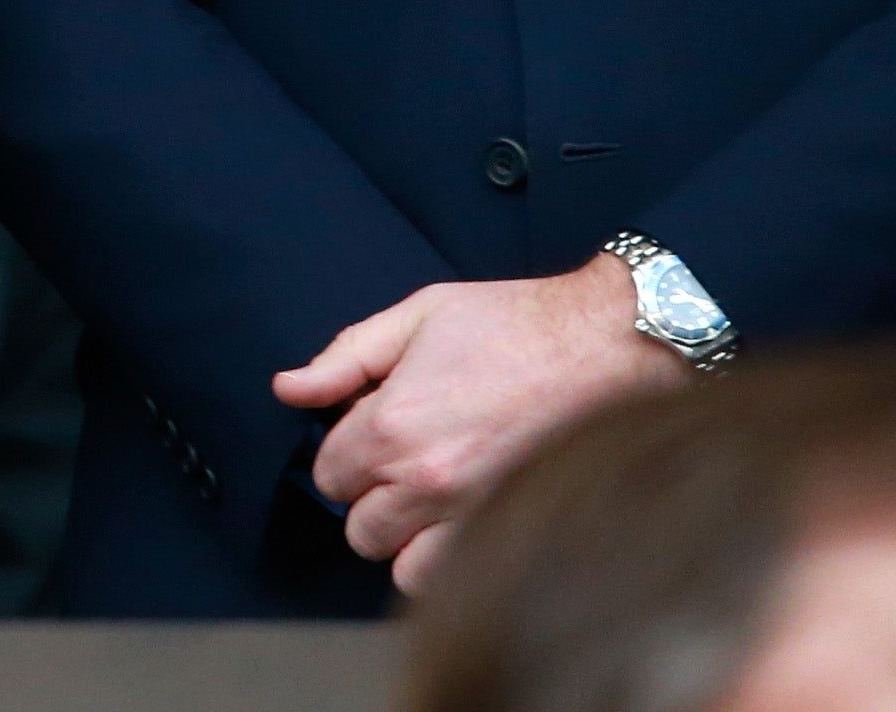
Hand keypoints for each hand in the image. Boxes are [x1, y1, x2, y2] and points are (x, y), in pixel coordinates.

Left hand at [276, 256, 682, 589]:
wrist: (608, 345)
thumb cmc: (514, 324)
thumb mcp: (416, 316)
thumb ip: (345, 358)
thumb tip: (288, 388)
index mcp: (392, 427)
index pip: (329, 476)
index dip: (343, 456)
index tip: (368, 438)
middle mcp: (427, 484)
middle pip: (361, 531)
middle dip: (371, 501)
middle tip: (400, 468)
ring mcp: (475, 518)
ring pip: (406, 569)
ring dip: (409, 542)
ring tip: (430, 503)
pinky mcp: (519, 533)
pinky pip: (462, 579)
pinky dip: (452, 563)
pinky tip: (462, 525)